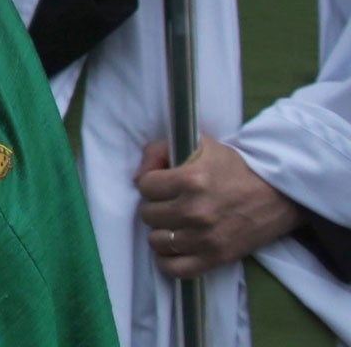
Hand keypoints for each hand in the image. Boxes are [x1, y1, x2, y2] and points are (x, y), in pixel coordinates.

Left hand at [137, 137, 298, 276]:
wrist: (278, 195)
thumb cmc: (235, 167)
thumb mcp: (198, 145)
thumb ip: (159, 151)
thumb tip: (137, 178)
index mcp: (190, 180)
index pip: (145, 186)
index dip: (151, 183)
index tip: (163, 184)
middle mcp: (196, 211)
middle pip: (148, 214)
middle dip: (156, 206)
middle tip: (171, 203)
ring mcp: (205, 238)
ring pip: (157, 241)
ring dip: (162, 231)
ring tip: (175, 223)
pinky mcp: (216, 258)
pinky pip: (175, 269)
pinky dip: (169, 260)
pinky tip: (175, 247)